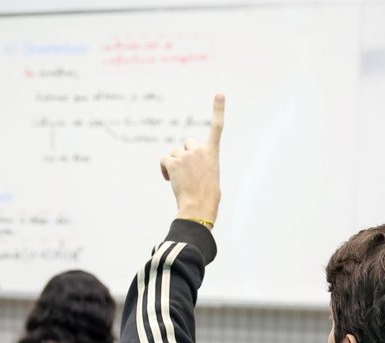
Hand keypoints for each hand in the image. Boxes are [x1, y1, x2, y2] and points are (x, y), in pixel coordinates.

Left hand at [160, 94, 224, 225]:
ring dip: (174, 164)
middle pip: (187, 142)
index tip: (219, 93)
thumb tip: (192, 174)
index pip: (217, 127)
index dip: (218, 109)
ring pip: (174, 153)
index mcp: (213, 153)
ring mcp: (186, 155)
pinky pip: (164, 160)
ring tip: (180, 179)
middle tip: (187, 171)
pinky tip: (170, 180)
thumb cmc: (207, 198)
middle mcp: (200, 150)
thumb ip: (202, 166)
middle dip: (185, 153)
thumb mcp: (210, 177)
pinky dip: (165, 169)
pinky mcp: (173, 161)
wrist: (199, 206)